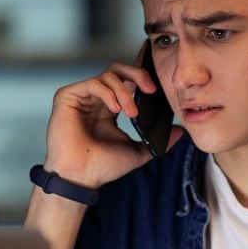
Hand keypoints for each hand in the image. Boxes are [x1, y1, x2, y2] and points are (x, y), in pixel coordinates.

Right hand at [43, 62, 182, 188]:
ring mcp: (81, 97)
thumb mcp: (137, 152)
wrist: (81, 178)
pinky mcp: (67, 96)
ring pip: (107, 75)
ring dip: (124, 91)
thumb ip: (158, 141)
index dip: (141, 80)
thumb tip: (180, 131)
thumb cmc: (102, 166)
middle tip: (150, 89)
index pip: (126, 82)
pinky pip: (92, 83)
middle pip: (117, 70)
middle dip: (137, 75)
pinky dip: (108, 93)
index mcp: (109, 108)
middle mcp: (95, 99)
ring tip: (131, 112)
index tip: (156, 91)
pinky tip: (116, 109)